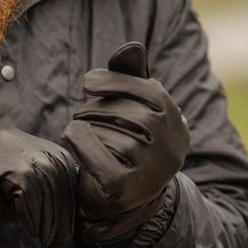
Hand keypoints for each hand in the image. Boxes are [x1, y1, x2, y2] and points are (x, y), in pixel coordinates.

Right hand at [0, 128, 76, 246]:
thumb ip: (26, 186)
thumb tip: (58, 208)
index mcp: (15, 140)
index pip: (58, 159)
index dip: (66, 190)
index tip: (64, 219)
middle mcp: (15, 139)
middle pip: (59, 168)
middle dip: (64, 206)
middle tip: (61, 237)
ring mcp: (10, 149)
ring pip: (50, 180)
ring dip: (53, 215)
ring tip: (49, 239)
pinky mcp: (5, 165)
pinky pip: (35, 191)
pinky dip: (38, 215)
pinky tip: (35, 232)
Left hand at [62, 42, 188, 238]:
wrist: (118, 200)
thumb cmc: (122, 143)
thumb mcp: (132, 108)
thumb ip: (131, 76)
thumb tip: (132, 47)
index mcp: (175, 123)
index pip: (150, 92)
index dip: (115, 81)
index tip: (88, 83)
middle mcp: (171, 148)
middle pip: (127, 113)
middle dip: (95, 108)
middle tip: (81, 114)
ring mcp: (151, 171)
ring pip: (109, 132)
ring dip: (85, 126)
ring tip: (80, 131)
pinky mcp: (125, 188)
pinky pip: (97, 155)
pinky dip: (79, 141)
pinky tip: (71, 136)